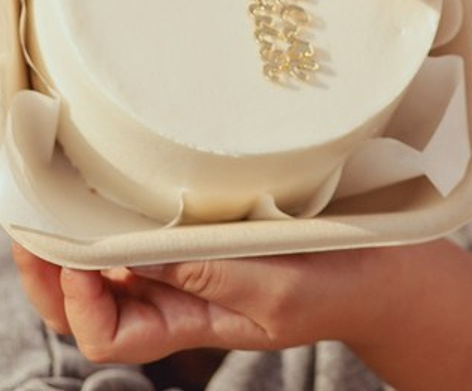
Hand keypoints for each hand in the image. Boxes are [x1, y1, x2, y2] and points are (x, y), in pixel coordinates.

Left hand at [11, 241, 376, 364]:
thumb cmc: (333, 286)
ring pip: (110, 272)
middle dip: (51, 274)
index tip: (81, 254)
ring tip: (57, 207)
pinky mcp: (213, 234)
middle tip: (31, 228)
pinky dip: (121, 221)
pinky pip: (150, 236)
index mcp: (189, 325)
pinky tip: (116, 193)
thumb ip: (207, 273)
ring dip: (77, 245)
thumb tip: (132, 256)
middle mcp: (179, 298)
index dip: (79, 300)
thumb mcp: (271, 289)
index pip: (106, 334)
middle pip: (89, 305)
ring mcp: (193, 267)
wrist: (380, 271)